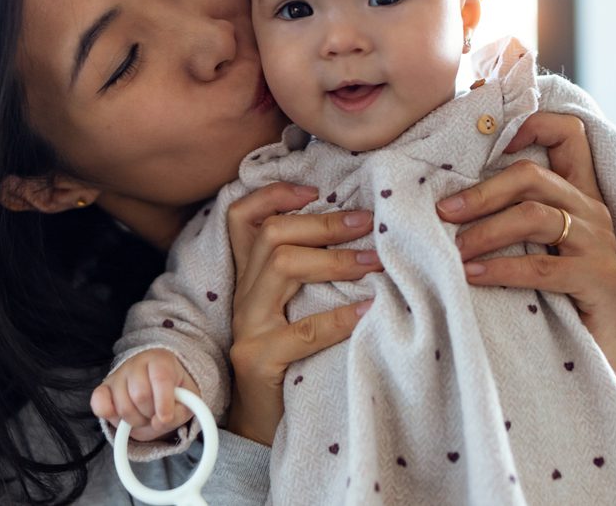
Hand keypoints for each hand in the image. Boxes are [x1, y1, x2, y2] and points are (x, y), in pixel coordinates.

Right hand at [90, 349, 199, 441]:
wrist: (156, 384)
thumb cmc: (174, 391)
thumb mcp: (188, 399)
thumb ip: (181, 411)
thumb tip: (159, 421)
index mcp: (161, 360)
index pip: (160, 377)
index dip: (163, 401)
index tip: (166, 417)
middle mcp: (136, 363)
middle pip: (141, 395)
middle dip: (150, 414)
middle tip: (156, 415)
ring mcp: (117, 376)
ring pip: (123, 406)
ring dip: (136, 421)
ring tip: (144, 416)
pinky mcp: (102, 389)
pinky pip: (99, 404)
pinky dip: (110, 416)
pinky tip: (122, 419)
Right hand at [223, 182, 379, 444]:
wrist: (260, 428)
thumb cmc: (289, 364)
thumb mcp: (291, 310)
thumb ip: (307, 277)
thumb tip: (359, 236)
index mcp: (248, 279)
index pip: (241, 218)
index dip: (274, 194)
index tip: (316, 187)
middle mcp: (242, 295)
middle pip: (271, 234)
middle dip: (323, 223)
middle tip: (368, 222)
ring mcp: (247, 327)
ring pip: (282, 266)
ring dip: (335, 260)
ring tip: (374, 262)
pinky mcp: (258, 359)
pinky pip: (301, 331)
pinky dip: (338, 319)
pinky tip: (368, 313)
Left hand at [438, 111, 615, 423]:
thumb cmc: (568, 297)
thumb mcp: (545, 247)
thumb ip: (516, 219)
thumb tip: (450, 204)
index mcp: (579, 195)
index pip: (569, 134)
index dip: (533, 124)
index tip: (489, 144)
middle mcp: (592, 210)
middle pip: (532, 175)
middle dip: (481, 191)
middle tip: (443, 212)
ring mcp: (598, 244)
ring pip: (534, 216)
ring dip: (485, 230)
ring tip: (454, 249)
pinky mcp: (596, 280)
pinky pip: (541, 266)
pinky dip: (500, 269)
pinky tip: (472, 275)